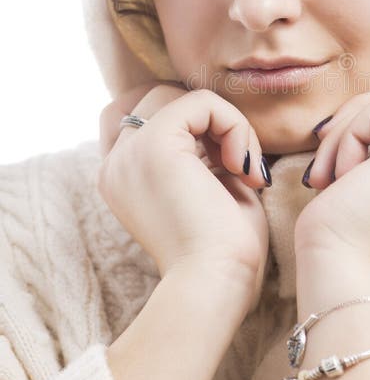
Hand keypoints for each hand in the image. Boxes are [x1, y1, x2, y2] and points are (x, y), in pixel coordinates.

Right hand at [98, 82, 270, 312]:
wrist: (217, 284)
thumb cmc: (223, 250)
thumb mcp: (209, 188)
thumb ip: (204, 150)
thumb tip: (221, 118)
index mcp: (122, 177)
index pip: (143, 115)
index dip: (191, 124)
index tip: (226, 164)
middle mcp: (115, 163)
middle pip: (159, 97)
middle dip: (208, 121)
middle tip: (239, 166)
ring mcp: (128, 152)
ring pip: (181, 95)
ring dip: (225, 123)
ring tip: (243, 168)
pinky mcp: (154, 144)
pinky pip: (202, 102)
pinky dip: (234, 126)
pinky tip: (244, 168)